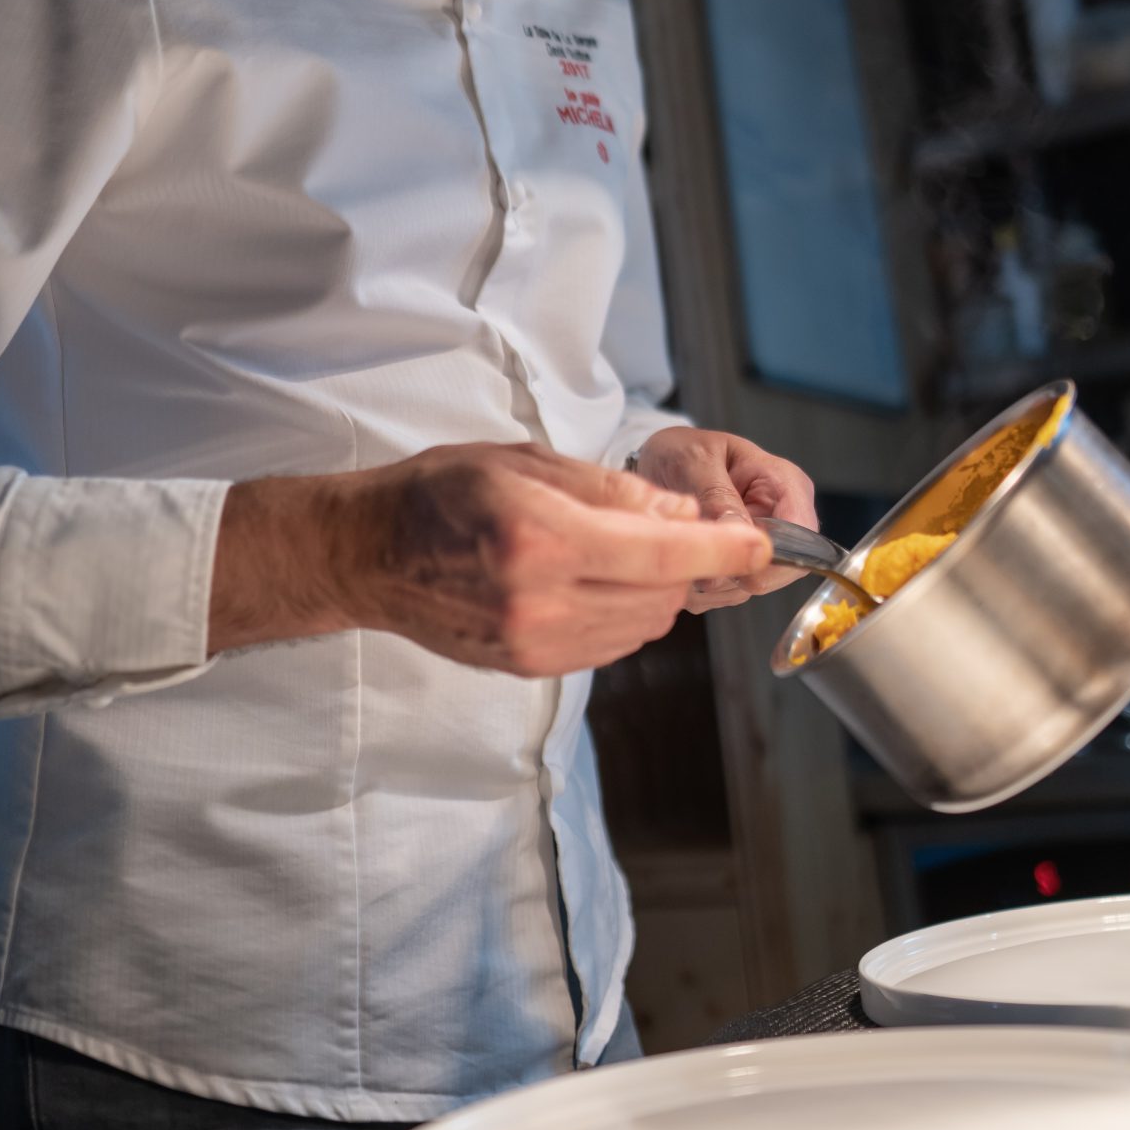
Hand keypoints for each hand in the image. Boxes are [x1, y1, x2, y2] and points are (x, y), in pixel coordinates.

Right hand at [208, 443, 770, 675]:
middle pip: (661, 593)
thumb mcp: (525, 462)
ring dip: (654, 589)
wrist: (367, 554)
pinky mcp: (527, 668)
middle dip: (683, 561)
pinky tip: (591, 582)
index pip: (663, 551)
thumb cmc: (438, 493)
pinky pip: (609, 645)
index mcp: (542, 537)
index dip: (724, 548)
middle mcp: (541, 600)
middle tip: (664, 526)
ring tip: (617, 552)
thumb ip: (609, 491)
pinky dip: (621, 613)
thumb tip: (681, 514)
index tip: (762, 544)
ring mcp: (534, 643)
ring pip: (642, 626)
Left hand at [630, 428, 818, 610]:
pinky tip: (680, 562)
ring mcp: (762, 546)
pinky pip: (726, 593)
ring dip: (712, 580)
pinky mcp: (741, 566)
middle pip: (782, 569)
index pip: (804, 535)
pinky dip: (699, 587)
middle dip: (735, 570)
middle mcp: (781, 518)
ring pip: (750, 586)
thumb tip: (739, 537)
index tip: (733, 559)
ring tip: (681, 550)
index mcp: (784, 483)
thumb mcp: (696, 461)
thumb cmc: (684, 452)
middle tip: (695, 555)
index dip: (775, 557)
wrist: (661, 462)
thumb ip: (718, 497)